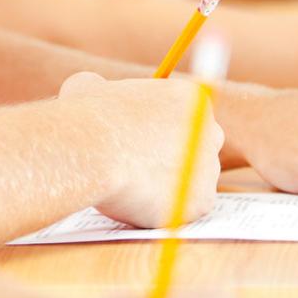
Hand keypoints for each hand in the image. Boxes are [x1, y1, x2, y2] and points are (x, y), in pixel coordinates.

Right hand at [59, 71, 223, 228]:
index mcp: (191, 98)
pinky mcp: (202, 201)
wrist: (93, 151)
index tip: (145, 142)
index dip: (165, 131)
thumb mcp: (87, 87)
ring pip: (194, 180)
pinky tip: (143, 204)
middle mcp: (210, 129)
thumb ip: (100, 88)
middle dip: (180, 157)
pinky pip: (188, 209)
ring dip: (172, 185)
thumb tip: (92, 87)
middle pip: (202, 146)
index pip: (188, 116)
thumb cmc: (88, 116)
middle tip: (146, 167)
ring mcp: (209, 167)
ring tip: (137, 188)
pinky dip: (168, 210)